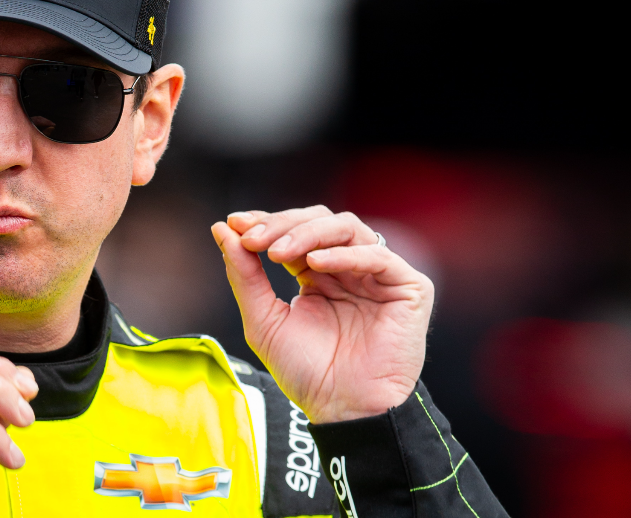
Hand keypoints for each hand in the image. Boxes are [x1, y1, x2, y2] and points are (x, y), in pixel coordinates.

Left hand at [211, 207, 432, 423]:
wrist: (342, 410)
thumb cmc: (306, 373)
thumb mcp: (264, 319)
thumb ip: (244, 275)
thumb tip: (222, 228)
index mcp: (317, 274)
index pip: (294, 231)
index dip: (266, 222)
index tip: (235, 223)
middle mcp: (348, 268)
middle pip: (319, 221)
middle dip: (282, 224)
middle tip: (253, 239)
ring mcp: (378, 275)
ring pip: (346, 228)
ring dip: (306, 233)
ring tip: (277, 252)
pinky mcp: (408, 288)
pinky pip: (377, 256)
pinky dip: (344, 254)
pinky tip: (315, 263)